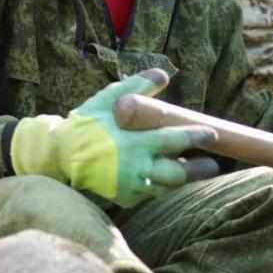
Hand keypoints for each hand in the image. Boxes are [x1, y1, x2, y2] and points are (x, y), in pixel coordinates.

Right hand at [11, 69, 218, 207]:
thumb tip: (163, 74)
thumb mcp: (110, 99)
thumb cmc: (87, 124)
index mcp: (135, 142)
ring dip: (183, 181)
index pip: (175, 140)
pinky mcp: (123, 197)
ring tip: (198, 173)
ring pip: (165, 187)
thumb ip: (138, 86)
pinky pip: (149, 195)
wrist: (58, 155)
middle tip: (214, 166)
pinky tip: (170, 181)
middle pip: (177, 173)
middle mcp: (135, 167)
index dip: (196, 137)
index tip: (213, 133)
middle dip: (198, 169)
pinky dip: (162, 188)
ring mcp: (129, 186)